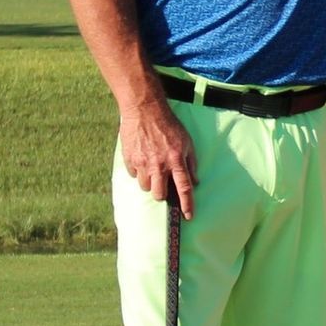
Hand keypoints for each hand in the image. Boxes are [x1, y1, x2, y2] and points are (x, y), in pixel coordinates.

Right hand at [120, 97, 196, 218]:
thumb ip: (191, 162)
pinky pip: (133, 174)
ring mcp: (143, 163)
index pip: (184, 188)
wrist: (145, 109)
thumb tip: (195, 181)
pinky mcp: (129, 159)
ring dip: (149, 182)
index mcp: (176, 160)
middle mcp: (159, 164)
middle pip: (159, 195)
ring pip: (145, 186)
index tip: (189, 216)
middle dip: (162, 194)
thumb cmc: (169, 125)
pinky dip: (138, 170)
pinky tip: (142, 158)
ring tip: (152, 167)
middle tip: (163, 184)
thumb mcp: (187, 141)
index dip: (187, 205)